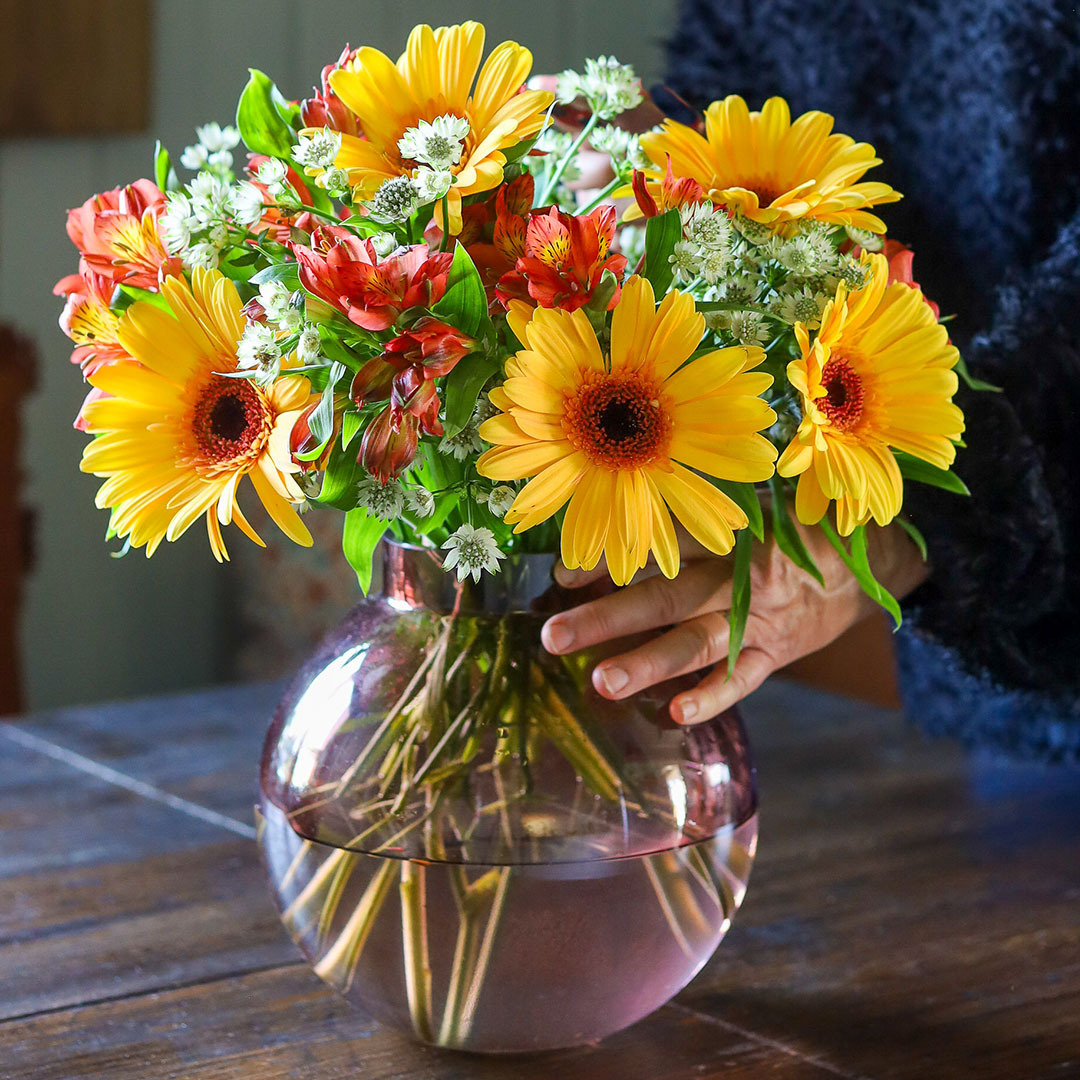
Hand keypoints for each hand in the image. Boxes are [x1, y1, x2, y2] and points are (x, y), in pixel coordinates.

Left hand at [540, 516, 928, 723]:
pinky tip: (676, 713)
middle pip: (664, 597)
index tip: (561, 575)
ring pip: (696, 642)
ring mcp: (760, 618)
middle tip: (552, 637)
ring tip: (601, 682)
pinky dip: (713, 696)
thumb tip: (619, 525)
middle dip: (606, 618)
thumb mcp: (750, 506)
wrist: (873, 558)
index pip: (659, 546)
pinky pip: (744, 678)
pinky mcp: (778, 651)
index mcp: (726, 534)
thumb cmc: (792, 528)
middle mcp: (738, 575)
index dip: (610, 559)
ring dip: (648, 663)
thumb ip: (695, 519)